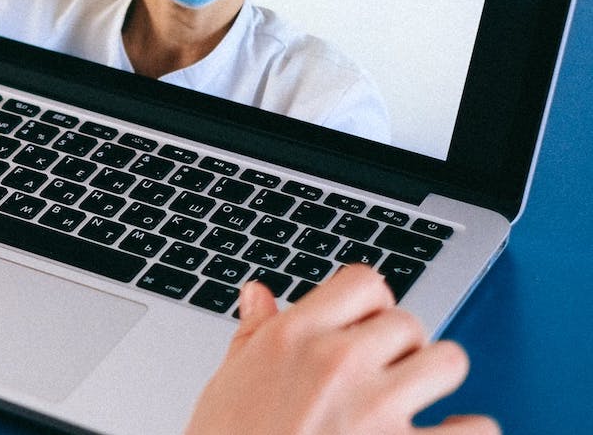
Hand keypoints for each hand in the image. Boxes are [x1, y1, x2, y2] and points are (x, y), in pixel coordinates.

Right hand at [185, 264, 497, 434]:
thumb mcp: (227, 386)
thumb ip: (252, 336)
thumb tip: (258, 296)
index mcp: (291, 339)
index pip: (363, 283)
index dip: (369, 306)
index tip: (364, 328)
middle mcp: (337, 364)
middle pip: (408, 322)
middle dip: (400, 349)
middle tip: (382, 377)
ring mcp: (376, 411)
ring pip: (448, 362)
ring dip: (436, 382)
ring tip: (417, 402)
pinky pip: (477, 428)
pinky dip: (468, 431)